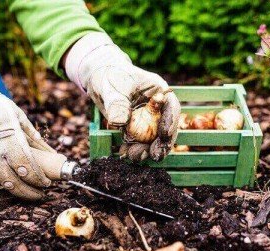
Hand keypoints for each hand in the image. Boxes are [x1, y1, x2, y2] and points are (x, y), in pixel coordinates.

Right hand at [0, 79, 56, 199]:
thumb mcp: (19, 117)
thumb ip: (33, 136)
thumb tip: (50, 152)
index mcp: (10, 138)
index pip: (26, 165)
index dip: (37, 178)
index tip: (46, 183)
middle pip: (11, 179)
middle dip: (27, 191)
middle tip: (39, 194)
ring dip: (12, 188)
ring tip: (25, 190)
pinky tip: (7, 181)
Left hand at [65, 32, 180, 161]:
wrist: (98, 77)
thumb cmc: (109, 75)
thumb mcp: (112, 87)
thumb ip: (117, 104)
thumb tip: (120, 122)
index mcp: (158, 91)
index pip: (171, 106)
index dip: (171, 121)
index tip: (164, 134)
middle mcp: (157, 107)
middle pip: (166, 127)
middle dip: (161, 143)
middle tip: (155, 155)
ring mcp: (148, 119)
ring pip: (153, 138)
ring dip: (146, 150)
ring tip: (135, 156)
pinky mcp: (137, 128)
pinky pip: (139, 141)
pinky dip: (133, 149)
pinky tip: (125, 154)